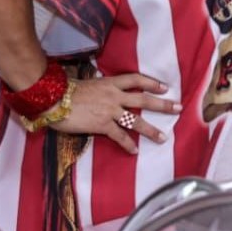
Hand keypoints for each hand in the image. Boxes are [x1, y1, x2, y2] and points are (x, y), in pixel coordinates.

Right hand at [51, 73, 179, 154]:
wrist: (52, 99)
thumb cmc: (65, 90)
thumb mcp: (87, 83)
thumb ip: (100, 88)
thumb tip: (104, 91)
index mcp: (110, 83)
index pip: (136, 80)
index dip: (152, 83)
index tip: (165, 87)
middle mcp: (114, 95)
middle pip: (144, 99)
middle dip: (163, 104)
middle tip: (178, 108)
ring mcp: (109, 110)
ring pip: (136, 120)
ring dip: (151, 130)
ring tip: (163, 138)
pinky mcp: (102, 124)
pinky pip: (119, 135)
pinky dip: (128, 143)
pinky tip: (135, 150)